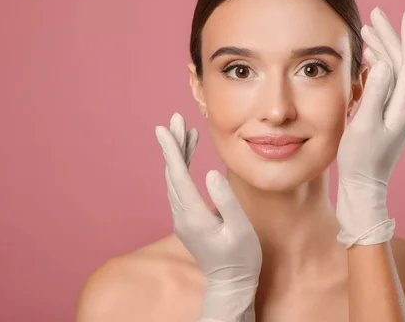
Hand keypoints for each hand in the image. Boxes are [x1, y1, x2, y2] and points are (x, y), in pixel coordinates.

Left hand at [155, 113, 261, 321]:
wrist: (231, 283)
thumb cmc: (241, 257)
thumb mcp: (239, 228)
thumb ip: (225, 200)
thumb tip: (209, 173)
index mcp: (193, 215)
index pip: (178, 175)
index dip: (171, 149)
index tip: (163, 128)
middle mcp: (182, 216)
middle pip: (173, 174)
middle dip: (174, 145)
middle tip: (175, 120)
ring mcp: (182, 220)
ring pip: (175, 180)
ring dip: (179, 155)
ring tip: (186, 133)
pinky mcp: (187, 221)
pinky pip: (179, 188)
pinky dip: (182, 169)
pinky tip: (189, 159)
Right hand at [336, 7, 404, 247]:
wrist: (363, 186)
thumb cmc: (360, 159)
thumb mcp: (364, 126)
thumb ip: (375, 93)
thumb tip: (383, 64)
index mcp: (404, 107)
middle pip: (401, 63)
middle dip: (389, 37)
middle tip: (374, 15)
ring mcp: (400, 111)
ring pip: (394, 72)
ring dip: (382, 50)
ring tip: (367, 31)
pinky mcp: (390, 115)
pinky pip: (387, 84)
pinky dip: (377, 67)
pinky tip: (367, 59)